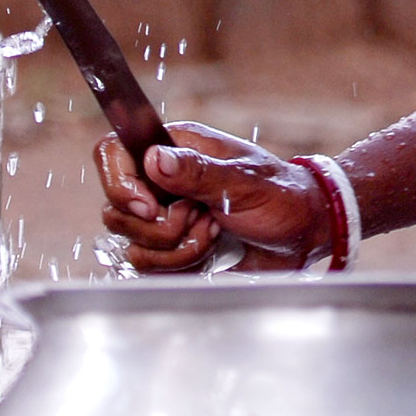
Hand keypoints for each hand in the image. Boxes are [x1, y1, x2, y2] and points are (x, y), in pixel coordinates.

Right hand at [94, 122, 330, 273]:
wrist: (302, 233)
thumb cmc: (281, 196)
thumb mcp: (244, 182)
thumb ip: (199, 172)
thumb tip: (154, 158)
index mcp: (174, 149)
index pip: (112, 153)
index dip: (120, 184)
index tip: (150, 208)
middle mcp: (161, 180)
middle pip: (116, 210)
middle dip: (161, 227)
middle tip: (203, 217)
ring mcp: (163, 215)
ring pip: (133, 243)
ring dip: (178, 248)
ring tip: (215, 231)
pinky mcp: (170, 247)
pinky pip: (150, 266)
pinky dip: (183, 264)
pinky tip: (213, 249)